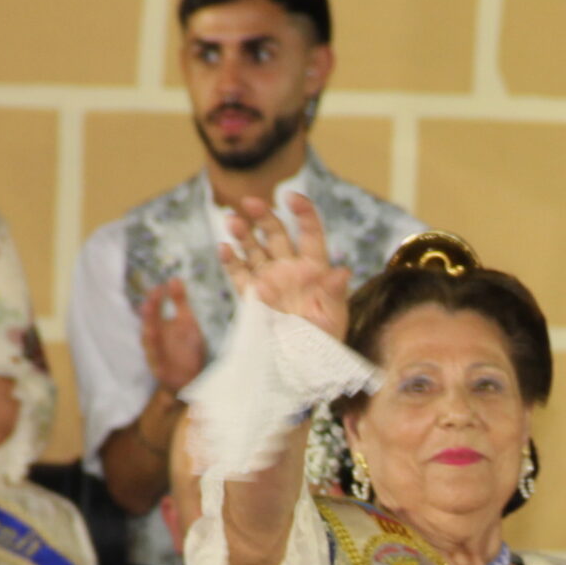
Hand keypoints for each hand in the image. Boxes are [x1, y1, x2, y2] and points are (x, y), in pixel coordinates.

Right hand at [138, 278, 207, 392]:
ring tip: (151, 330)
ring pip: (150, 347)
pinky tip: (155, 358)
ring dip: (150, 339)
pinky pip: (157, 366)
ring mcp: (156, 355)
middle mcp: (154, 339)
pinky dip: (156, 362)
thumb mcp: (187, 322)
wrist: (190, 377)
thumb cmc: (186, 346)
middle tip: (150, 303)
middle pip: (148, 326)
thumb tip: (174, 278)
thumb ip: (180, 301)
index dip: (154, 300)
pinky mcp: (161, 371)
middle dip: (149, 317)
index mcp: (158, 326)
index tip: (159, 288)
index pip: (153, 310)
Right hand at [218, 192, 349, 341]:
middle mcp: (290, 269)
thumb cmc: (323, 343)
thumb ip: (334, 293)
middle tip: (249, 202)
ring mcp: (269, 281)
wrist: (299, 367)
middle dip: (263, 215)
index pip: (309, 232)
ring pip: (253, 249)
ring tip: (231, 221)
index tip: (291, 197)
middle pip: (276, 233)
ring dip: (242, 234)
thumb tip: (342, 271)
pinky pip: (238, 274)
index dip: (302, 212)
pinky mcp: (251, 297)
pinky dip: (230, 261)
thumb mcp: (333, 318)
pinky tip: (224, 249)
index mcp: (314, 268)